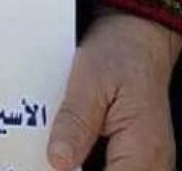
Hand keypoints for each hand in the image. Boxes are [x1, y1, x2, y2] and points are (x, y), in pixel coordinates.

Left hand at [47, 6, 181, 170]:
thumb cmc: (118, 54)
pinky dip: (82, 162)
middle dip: (69, 169)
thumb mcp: (89, 82)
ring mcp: (145, 162)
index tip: (47, 164)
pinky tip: (63, 150)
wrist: (136, 38)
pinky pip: (110, 168)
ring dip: (76, 166)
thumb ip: (75, 123)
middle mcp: (151, 164)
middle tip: (44, 153)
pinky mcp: (133, 157)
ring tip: (55, 147)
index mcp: (142, 151)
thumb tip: (58, 161)